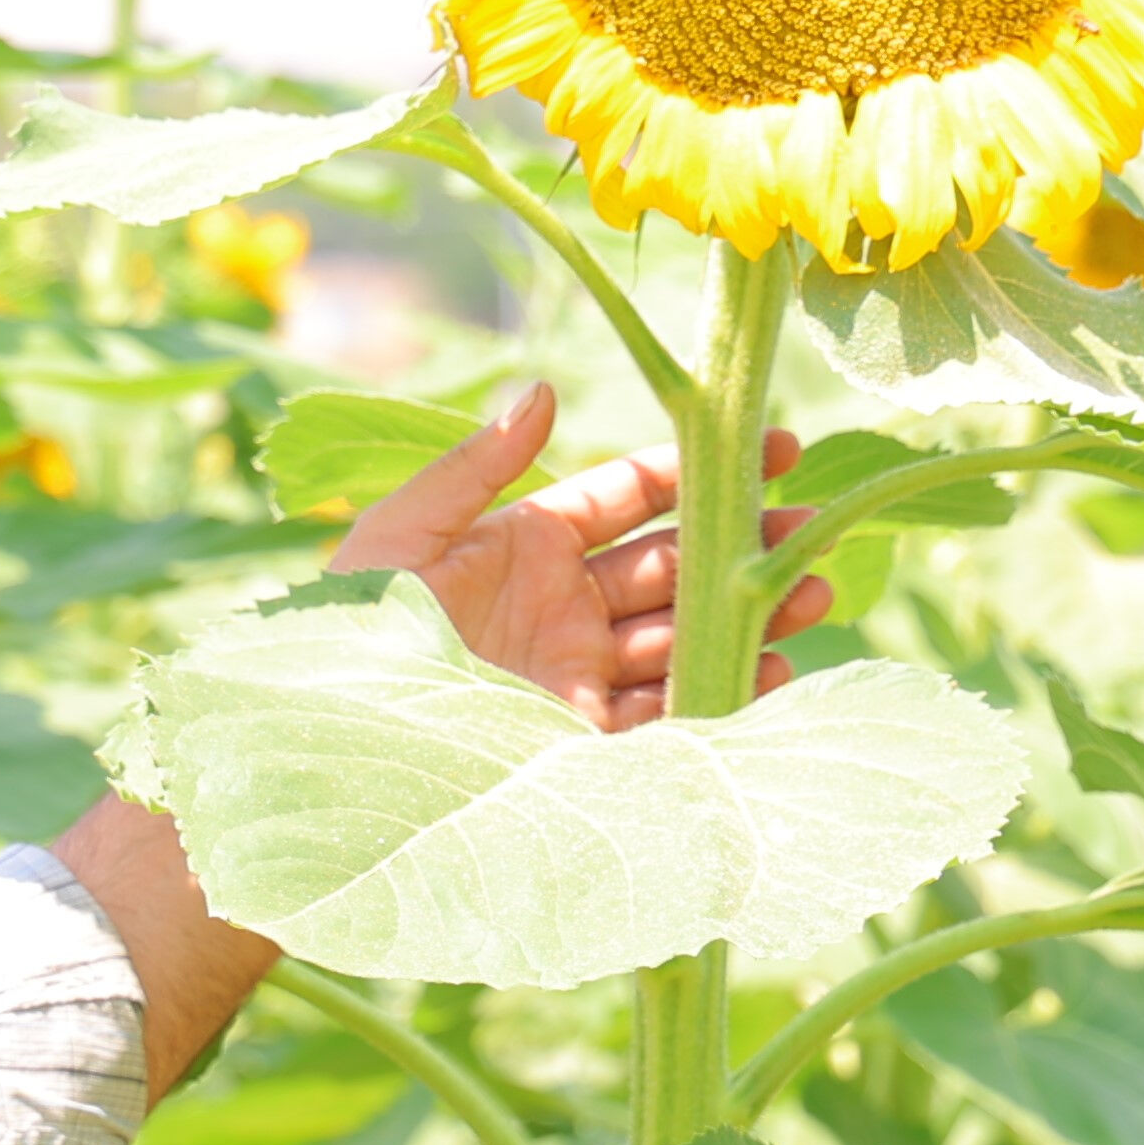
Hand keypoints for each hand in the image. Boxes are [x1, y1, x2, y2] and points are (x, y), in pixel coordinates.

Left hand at [322, 381, 834, 729]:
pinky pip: (669, 710)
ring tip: (814, 591)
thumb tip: (543, 391)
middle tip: (812, 526)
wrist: (329, 753)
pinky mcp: (585, 742)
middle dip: (745, 543)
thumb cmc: (350, 636)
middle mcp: (564, 606)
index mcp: (525, 544)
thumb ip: (473, 469)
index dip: (698, 471)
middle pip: (675, 563)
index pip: (631, 496)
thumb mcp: (400, 538)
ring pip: (685, 633)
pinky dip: (724, 688)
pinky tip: (772, 666)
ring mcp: (580, 674)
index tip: (772, 448)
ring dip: (750, 611)